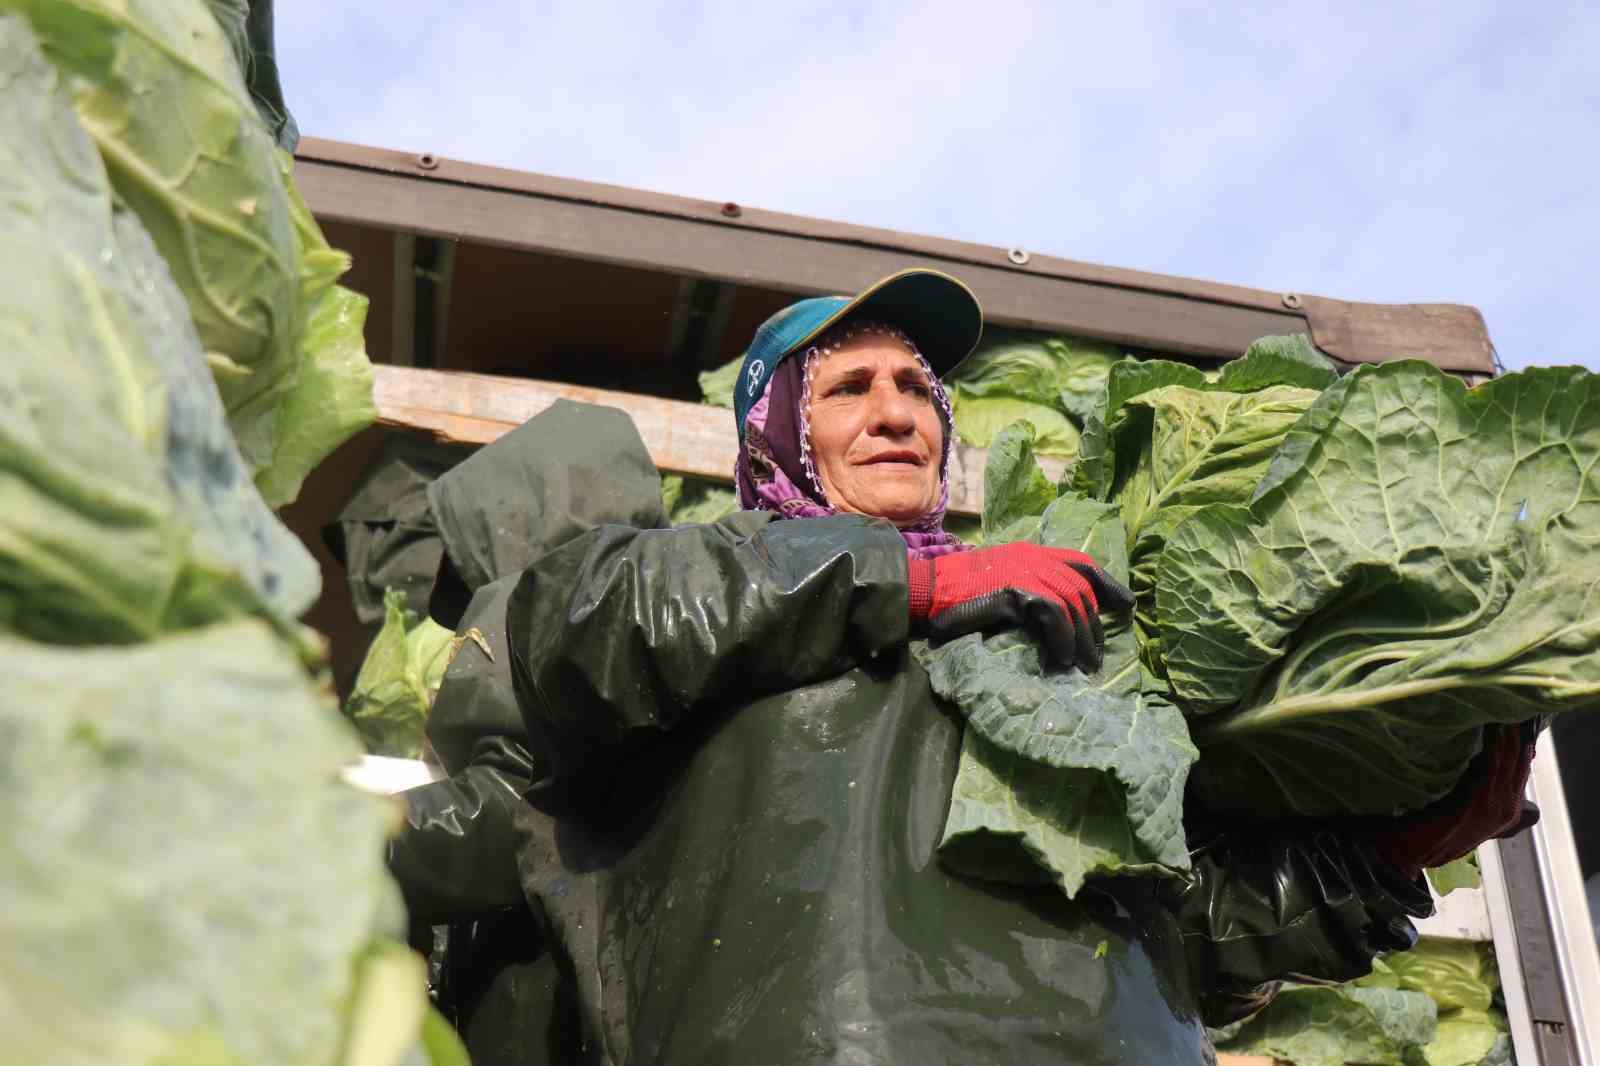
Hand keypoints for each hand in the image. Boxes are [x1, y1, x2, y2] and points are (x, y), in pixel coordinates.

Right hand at [907, 542, 1133, 670]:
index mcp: (1031, 552)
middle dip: (1094, 625)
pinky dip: (1062, 640)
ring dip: (1082, 638)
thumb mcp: (999, 583)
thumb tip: (1057, 620)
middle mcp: (1033, 557)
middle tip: (1097, 655)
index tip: (1126, 607)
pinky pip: (1053, 615)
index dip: (1108, 586)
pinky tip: (1061, 659)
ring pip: (1072, 603)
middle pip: (1082, 588)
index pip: (1082, 564)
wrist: (927, 590)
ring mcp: (1024, 571)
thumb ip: (1027, 590)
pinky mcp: (1015, 591)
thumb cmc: (956, 595)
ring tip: (1083, 665)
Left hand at [1372, 720, 1540, 878]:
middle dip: (1514, 729)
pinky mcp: (1475, 801)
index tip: (1511, 714)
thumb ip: (1475, 794)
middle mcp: (1505, 807)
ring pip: (1506, 758)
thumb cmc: (1426, 834)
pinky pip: (1489, 764)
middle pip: (1517, 758)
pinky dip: (1491, 744)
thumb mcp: (1461, 817)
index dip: (1518, 739)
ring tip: (1495, 705)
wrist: (1405, 854)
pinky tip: (1485, 725)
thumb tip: (1473, 764)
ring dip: (1504, 730)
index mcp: (1506, 810)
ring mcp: (1492, 804)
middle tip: (1506, 701)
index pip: (1520, 766)